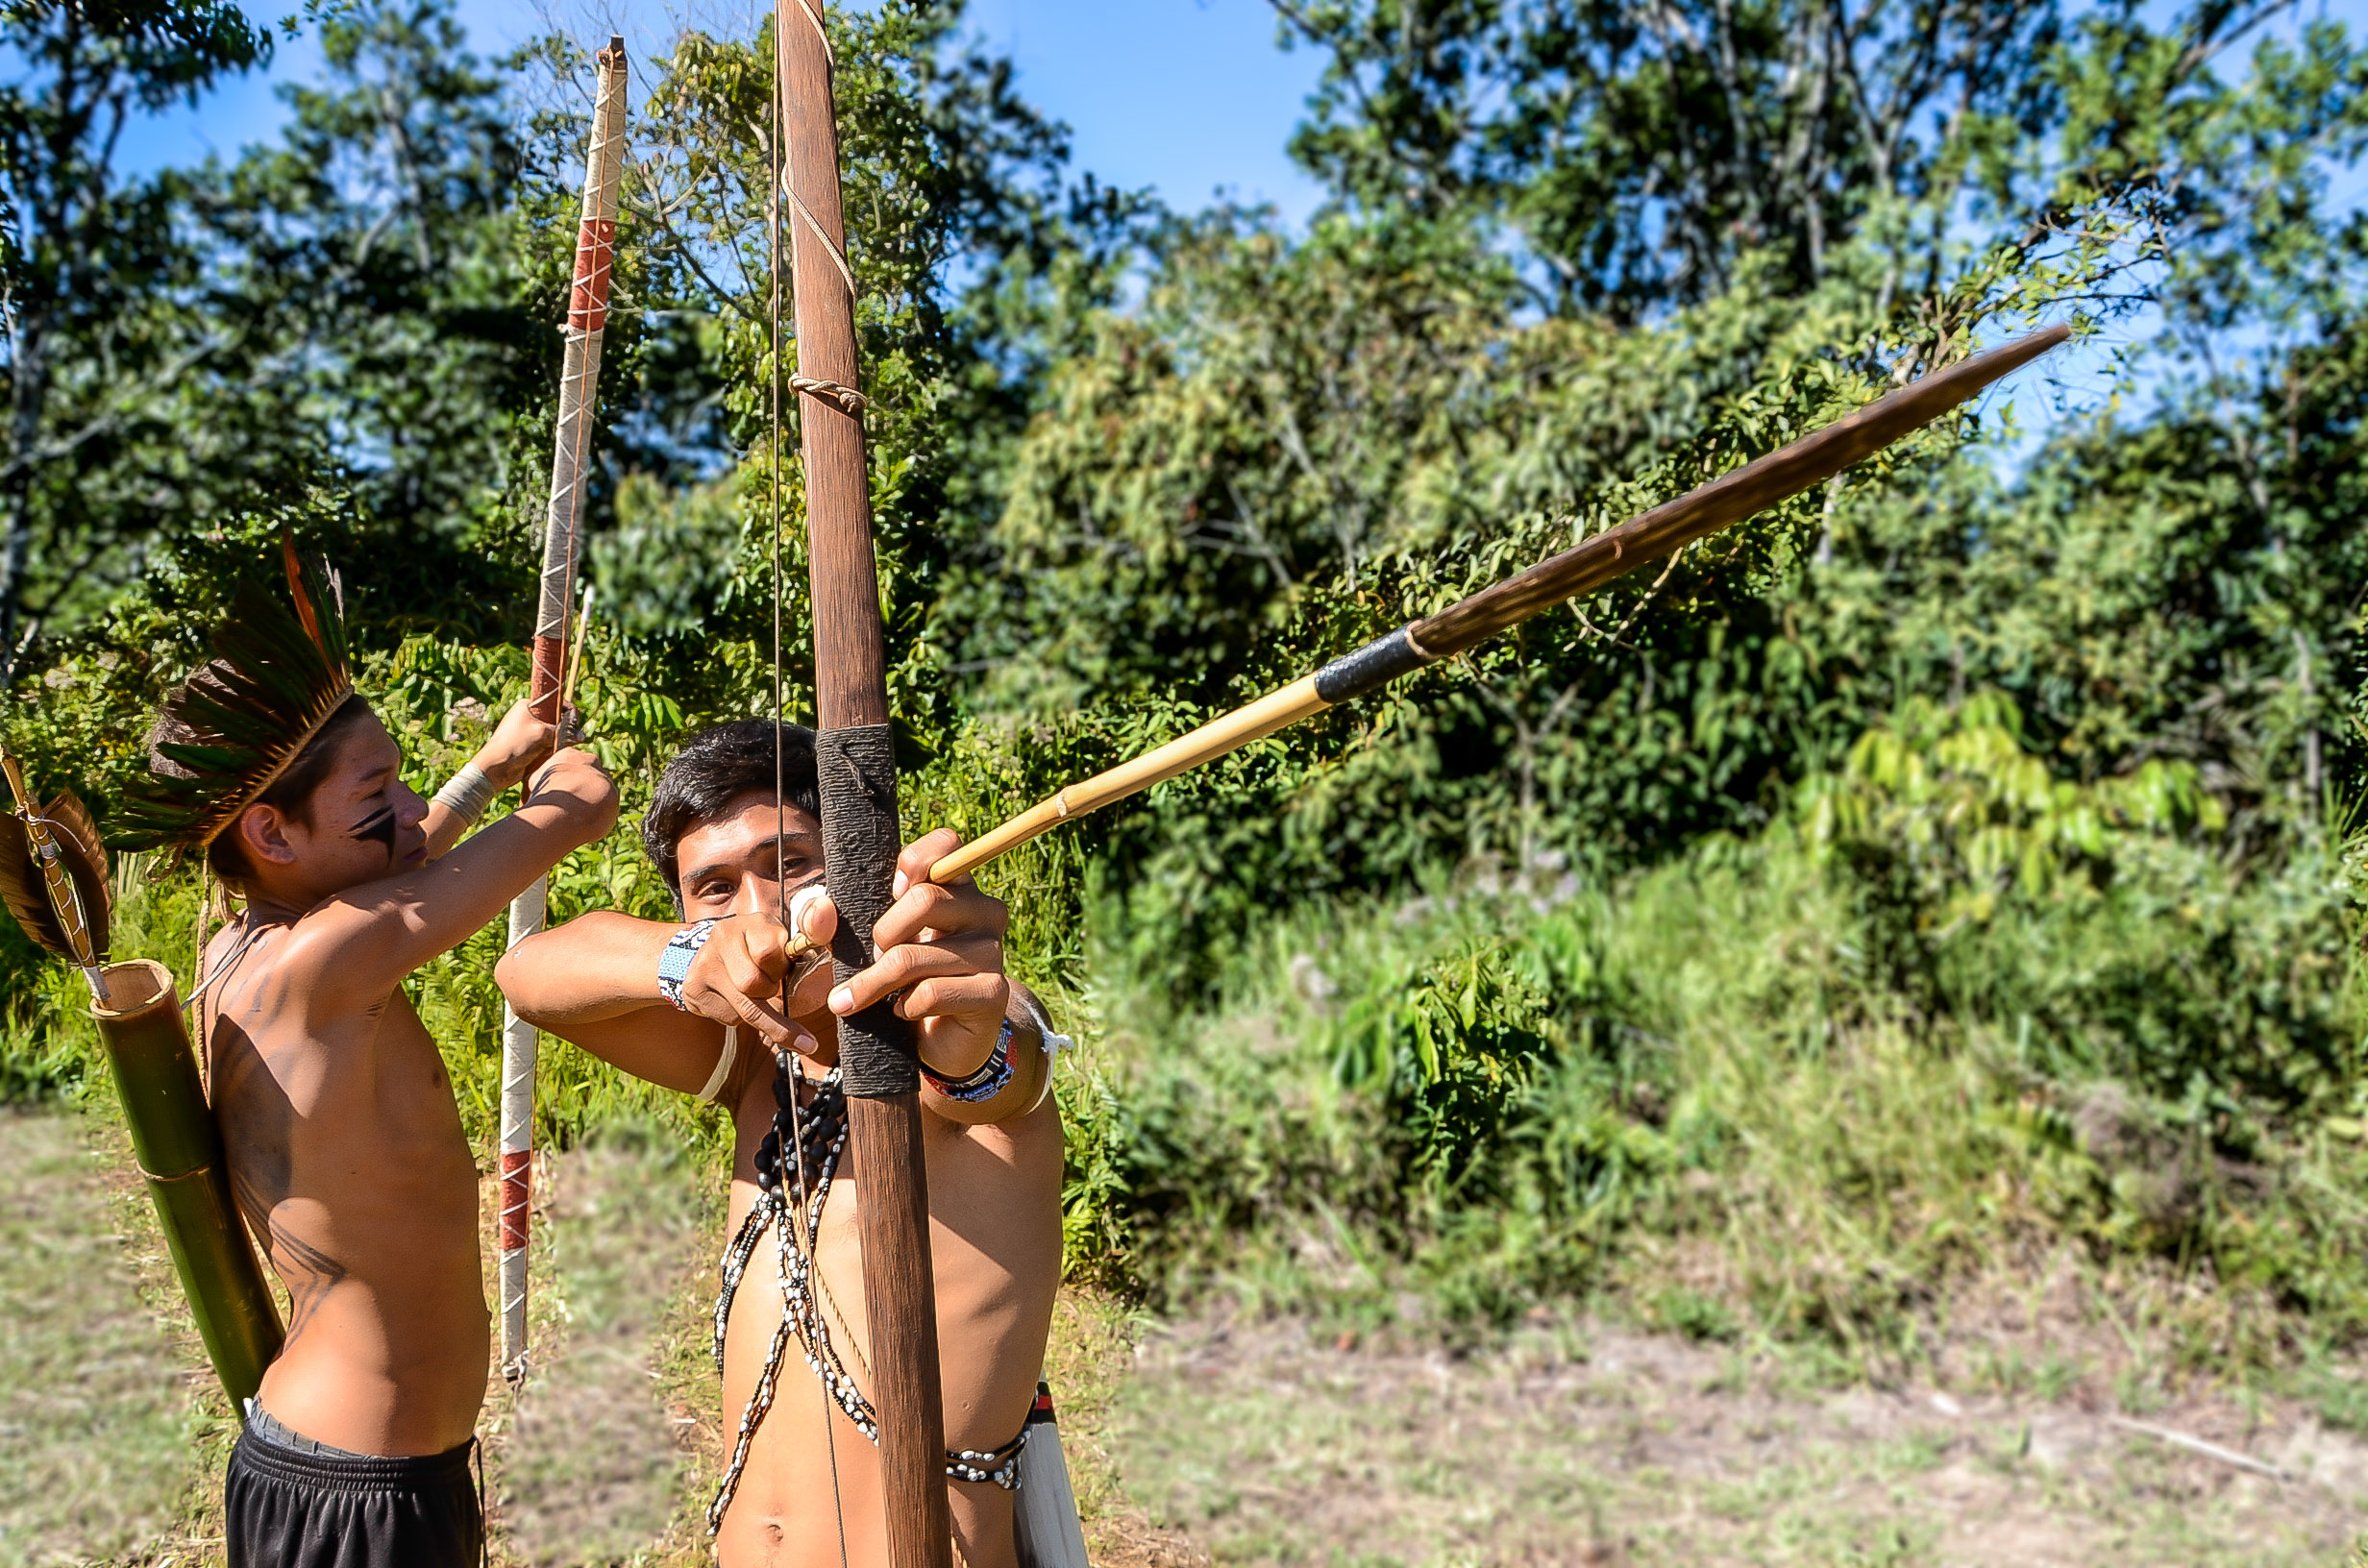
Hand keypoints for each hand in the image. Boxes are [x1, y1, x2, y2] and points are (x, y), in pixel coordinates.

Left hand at [474, 696, 573, 790]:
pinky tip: (547, 757)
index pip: (556, 703)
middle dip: (563, 730)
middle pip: (557, 719)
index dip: (568, 712)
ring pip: (554, 734)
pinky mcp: (531, 745)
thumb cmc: (514, 745)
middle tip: (567, 739)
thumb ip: (563, 732)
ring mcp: (530, 731)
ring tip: (551, 750)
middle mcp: (529, 716)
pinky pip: (549, 745)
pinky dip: (551, 751)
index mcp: (528, 705)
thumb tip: (582, 736)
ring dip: (556, 743)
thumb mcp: (541, 734)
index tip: (575, 724)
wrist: (495, 768)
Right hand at [678, 890, 832, 1049]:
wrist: (705, 954)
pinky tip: (732, 998)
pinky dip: (739, 1016)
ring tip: (754, 995)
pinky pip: (729, 1018)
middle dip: (768, 992)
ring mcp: (704, 964)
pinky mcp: (693, 989)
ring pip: (743, 1008)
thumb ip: (801, 946)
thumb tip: (827, 943)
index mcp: (752, 922)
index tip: (783, 969)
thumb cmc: (756, 951)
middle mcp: (723, 937)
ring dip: (759, 1010)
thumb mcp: (779, 940)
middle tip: (768, 984)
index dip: (780, 969)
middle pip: (754, 984)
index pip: (770, 952)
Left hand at [818, 829, 1010, 1080]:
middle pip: (925, 900)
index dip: (912, 861)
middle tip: (875, 954)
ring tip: (862, 997)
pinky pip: (931, 993)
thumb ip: (837, 924)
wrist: (941, 1039)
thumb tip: (820, 910)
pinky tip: (904, 1012)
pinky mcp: (992, 993)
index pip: (947, 844)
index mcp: (959, 888)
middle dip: (883, 933)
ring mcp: (993, 952)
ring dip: (875, 983)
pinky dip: (904, 1007)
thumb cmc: (903, 980)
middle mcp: (985, 912)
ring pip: (917, 956)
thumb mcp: (867, 945)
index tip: (891, 891)